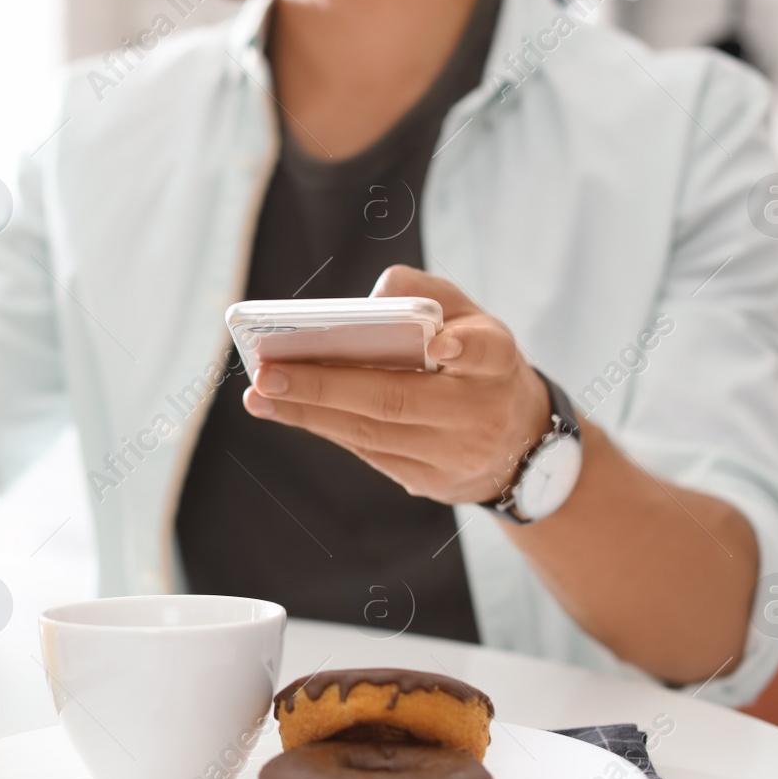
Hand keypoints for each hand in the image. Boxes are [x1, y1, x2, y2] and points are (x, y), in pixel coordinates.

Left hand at [242, 265, 551, 505]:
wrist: (518, 443)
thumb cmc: (477, 363)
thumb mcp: (472, 318)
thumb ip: (427, 295)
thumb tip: (371, 302)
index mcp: (497, 363)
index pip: (487, 352)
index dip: (464, 346)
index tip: (439, 342)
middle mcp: (480, 413)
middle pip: (397, 400)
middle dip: (325, 388)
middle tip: (268, 374)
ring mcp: (454, 456)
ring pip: (372, 434)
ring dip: (308, 413)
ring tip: (260, 394)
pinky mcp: (431, 483)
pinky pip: (369, 453)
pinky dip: (325, 427)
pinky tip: (287, 410)